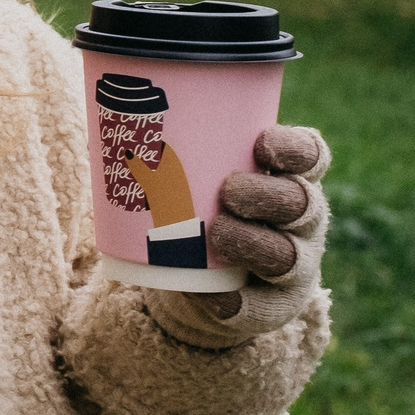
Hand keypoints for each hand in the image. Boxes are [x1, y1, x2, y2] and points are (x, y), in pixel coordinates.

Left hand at [144, 125, 330, 348]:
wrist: (197, 275)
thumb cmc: (193, 203)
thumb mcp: (191, 172)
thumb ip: (163, 143)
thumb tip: (104, 107)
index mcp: (285, 177)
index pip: (310, 156)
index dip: (294, 149)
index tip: (260, 143)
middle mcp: (301, 220)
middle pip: (303, 203)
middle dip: (268, 195)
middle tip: (227, 191)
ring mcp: (294, 264)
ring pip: (290, 255)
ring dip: (255, 243)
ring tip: (217, 233)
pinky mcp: (274, 305)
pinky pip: (261, 307)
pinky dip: (236, 302)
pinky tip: (217, 296)